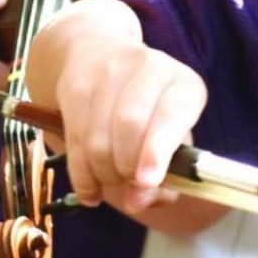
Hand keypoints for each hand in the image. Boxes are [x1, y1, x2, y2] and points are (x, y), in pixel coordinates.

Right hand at [48, 33, 205, 208]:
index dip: (158, 150)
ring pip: (98, 136)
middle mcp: (149, 68)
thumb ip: (166, 175)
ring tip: (111, 181)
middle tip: (128, 184)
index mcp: (184, 84)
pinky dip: (81, 174)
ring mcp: (108, 72)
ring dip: (103, 172)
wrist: (101, 56)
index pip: (172, 114)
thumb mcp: (171, 136)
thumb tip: (137, 202)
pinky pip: (74, 139)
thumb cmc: (151, 108)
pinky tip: (90, 187)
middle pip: (129, 125)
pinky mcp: (75, 84)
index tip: (147, 181)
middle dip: (126, 167)